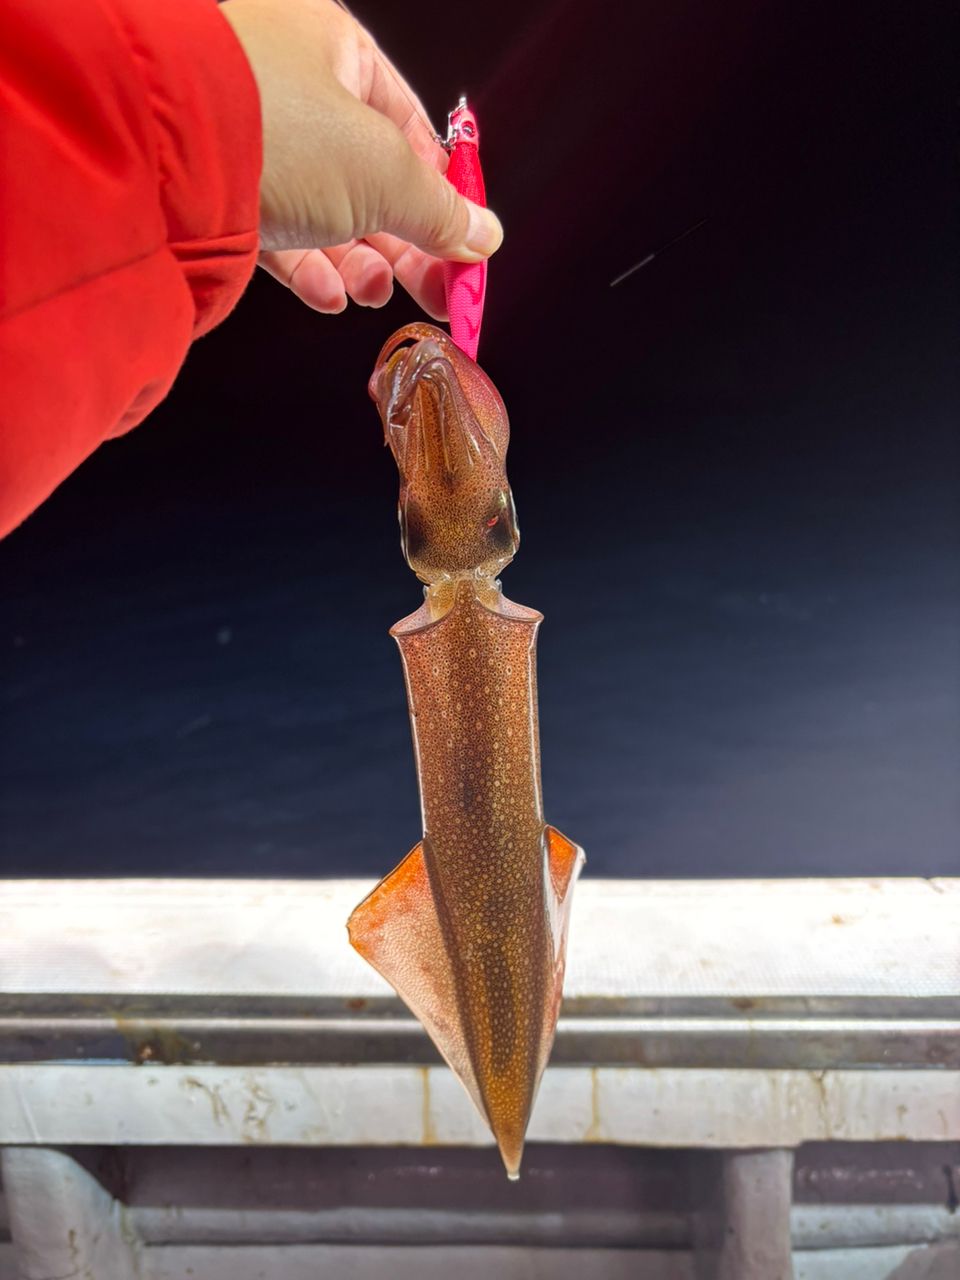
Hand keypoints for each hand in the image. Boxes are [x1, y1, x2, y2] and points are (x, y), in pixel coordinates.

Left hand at [219, 0, 502, 316]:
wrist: (150, 152)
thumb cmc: (270, 126)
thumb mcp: (382, 171)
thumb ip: (438, 210)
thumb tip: (483, 235)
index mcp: (332, 47)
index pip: (408, 127)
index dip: (442, 194)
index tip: (464, 246)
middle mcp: (285, 83)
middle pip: (366, 174)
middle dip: (402, 241)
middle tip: (431, 290)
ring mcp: (243, 134)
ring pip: (320, 206)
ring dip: (357, 260)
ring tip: (375, 293)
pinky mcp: (209, 185)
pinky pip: (272, 227)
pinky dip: (306, 267)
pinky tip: (330, 295)